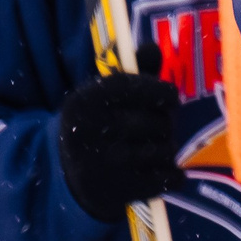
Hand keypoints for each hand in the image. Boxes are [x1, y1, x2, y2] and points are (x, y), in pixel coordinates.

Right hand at [56, 64, 185, 221]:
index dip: (163, 91)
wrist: (69, 178)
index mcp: (84, 101)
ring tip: (154, 148)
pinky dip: (171, 176)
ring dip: (167, 149)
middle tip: (159, 126)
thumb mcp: (104, 97)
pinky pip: (165, 179)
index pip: (136, 87)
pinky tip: (162, 172)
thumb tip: (154, 47)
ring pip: (165, 150)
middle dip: (166, 123)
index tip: (170, 96)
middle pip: (158, 121)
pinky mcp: (115, 192)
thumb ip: (134, 72)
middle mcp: (89, 130)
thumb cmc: (97, 127)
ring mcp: (101, 164)